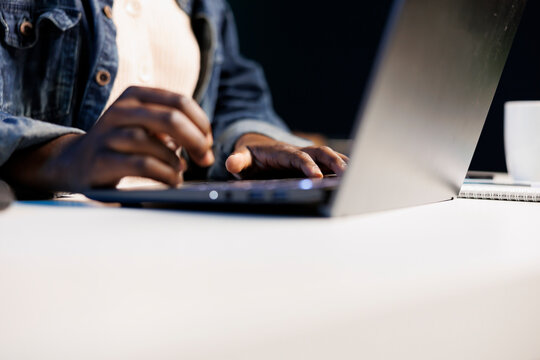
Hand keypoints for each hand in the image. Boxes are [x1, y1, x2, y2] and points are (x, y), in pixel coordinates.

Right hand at [3, 86, 213, 191]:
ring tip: (181, 171)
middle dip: (196, 140)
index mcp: (135, 95)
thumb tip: (206, 148)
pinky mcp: (102, 160)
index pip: (180, 102)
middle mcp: (120, 110)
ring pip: (154, 142)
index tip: (208, 142)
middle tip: (205, 157)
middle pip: (170, 119)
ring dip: (176, 161)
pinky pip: (142, 165)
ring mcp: (108, 134)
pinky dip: (164, 174)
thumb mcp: (147, 127)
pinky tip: (172, 180)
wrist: (77, 162)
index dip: (201, 123)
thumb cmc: (123, 145)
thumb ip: (176, 131)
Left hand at [225, 133, 347, 178]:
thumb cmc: (251, 156)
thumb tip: (230, 164)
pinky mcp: (314, 162)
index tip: (317, 176)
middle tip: (346, 174)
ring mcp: (308, 156)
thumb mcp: (242, 158)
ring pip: (330, 156)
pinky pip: (332, 162)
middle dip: (333, 162)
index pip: (297, 157)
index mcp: (282, 152)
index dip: (307, 165)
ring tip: (359, 176)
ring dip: (344, 164)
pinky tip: (357, 177)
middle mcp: (299, 152)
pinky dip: (345, 167)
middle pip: (320, 152)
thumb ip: (238, 161)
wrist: (257, 147)